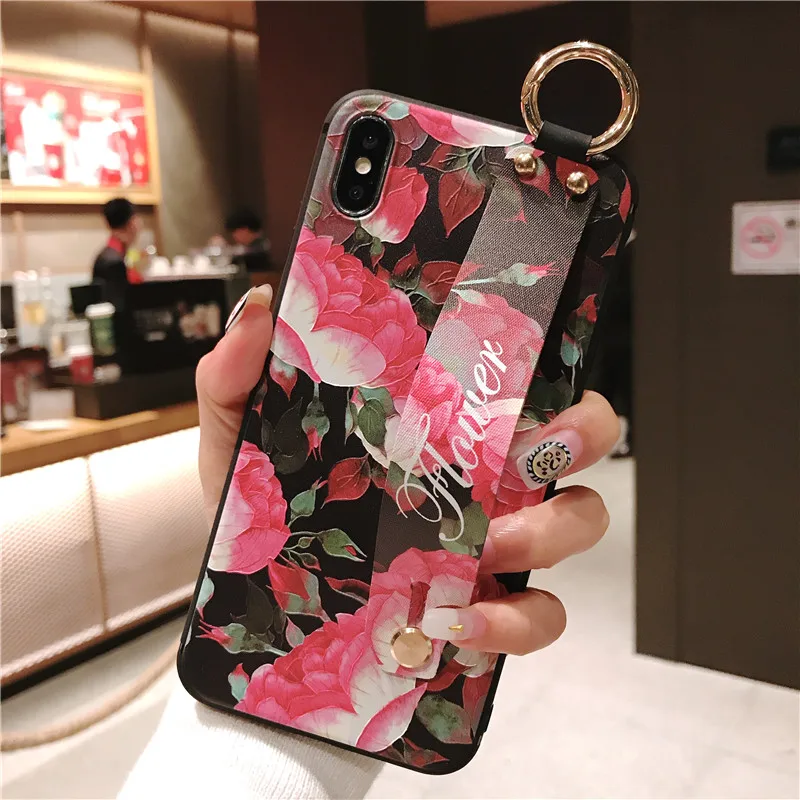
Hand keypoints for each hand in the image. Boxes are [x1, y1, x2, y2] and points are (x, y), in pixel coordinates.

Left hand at [196, 285, 616, 655]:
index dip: (545, 359)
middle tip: (537, 450)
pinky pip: (537, 617)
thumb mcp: (239, 439)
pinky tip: (461, 623)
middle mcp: (480, 477)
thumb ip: (238, 377)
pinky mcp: (484, 611)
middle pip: (575, 443)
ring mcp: (490, 544)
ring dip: (553, 531)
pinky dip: (515, 622)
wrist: (248, 601)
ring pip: (577, 525)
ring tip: (492, 545)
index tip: (534, 359)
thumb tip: (262, 308)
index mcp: (439, 425)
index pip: (518, 379)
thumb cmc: (258, 512)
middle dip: (583, 435)